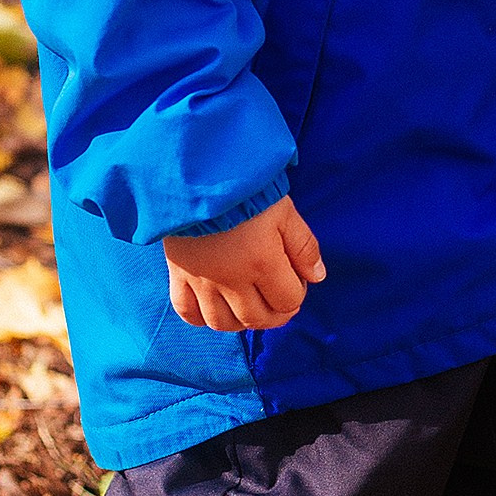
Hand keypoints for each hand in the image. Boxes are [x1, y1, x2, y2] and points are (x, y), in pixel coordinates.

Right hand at [164, 195, 325, 330]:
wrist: (195, 171)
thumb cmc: (245, 189)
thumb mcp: (284, 211)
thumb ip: (303, 246)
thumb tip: (317, 277)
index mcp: (262, 264)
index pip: (287, 301)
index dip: (297, 294)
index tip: (296, 279)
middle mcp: (231, 280)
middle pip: (257, 319)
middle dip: (275, 315)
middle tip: (278, 299)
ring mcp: (202, 281)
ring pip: (222, 323)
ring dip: (241, 322)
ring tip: (249, 307)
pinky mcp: (178, 274)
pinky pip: (186, 311)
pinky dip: (201, 317)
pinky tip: (214, 308)